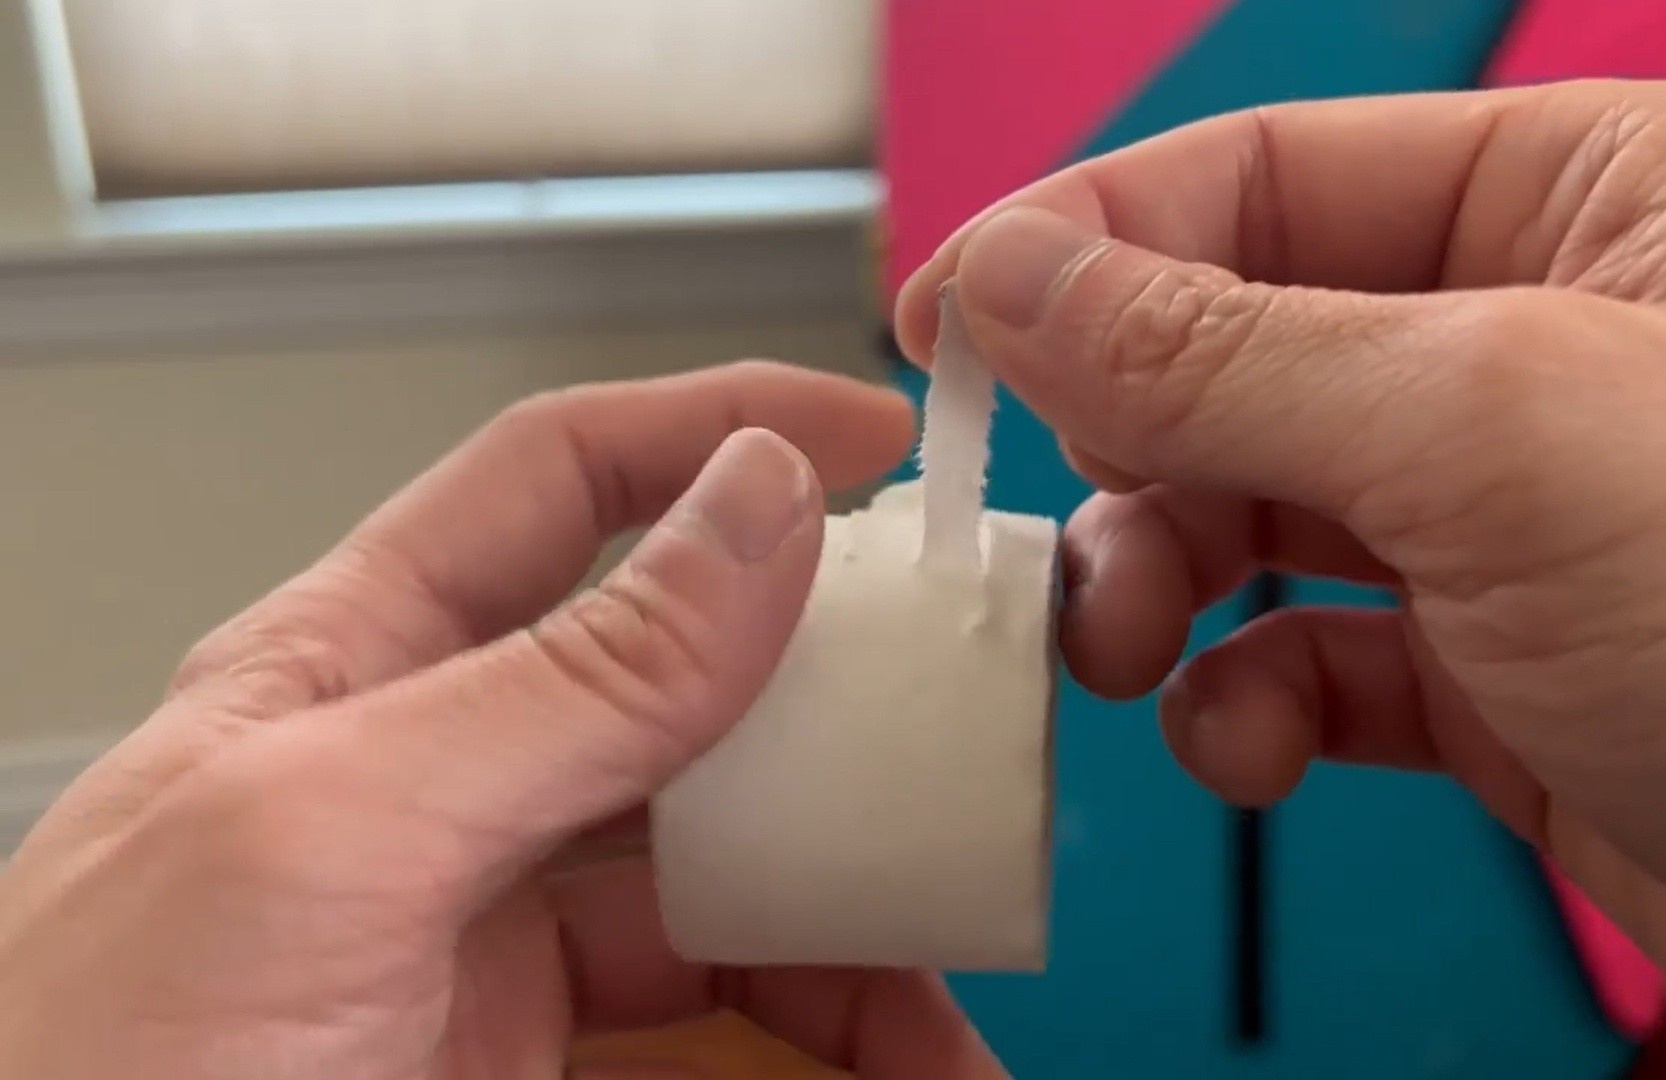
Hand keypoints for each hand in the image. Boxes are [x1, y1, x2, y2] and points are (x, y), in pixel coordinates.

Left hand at [0, 363, 1003, 1078]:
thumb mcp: (334, 844)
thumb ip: (562, 679)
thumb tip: (755, 508)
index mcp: (355, 675)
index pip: (558, 486)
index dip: (718, 434)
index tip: (879, 445)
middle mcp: (436, 788)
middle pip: (688, 696)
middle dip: (838, 724)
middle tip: (965, 756)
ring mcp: (487, 938)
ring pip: (728, 884)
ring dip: (857, 938)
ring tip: (947, 1018)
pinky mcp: (529, 1067)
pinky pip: (718, 1034)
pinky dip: (825, 1050)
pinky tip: (892, 1066)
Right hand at [898, 80, 1665, 1075]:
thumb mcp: (1514, 435)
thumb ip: (1231, 350)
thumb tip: (1021, 279)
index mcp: (1588, 200)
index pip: (1261, 176)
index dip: (1087, 245)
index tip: (948, 330)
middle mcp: (1551, 347)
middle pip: (1239, 351)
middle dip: (1127, 447)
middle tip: (1059, 538)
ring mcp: (1530, 523)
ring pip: (1259, 513)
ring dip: (1168, 582)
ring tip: (1137, 651)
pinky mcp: (1516, 682)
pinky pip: (1315, 656)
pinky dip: (1248, 698)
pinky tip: (1246, 738)